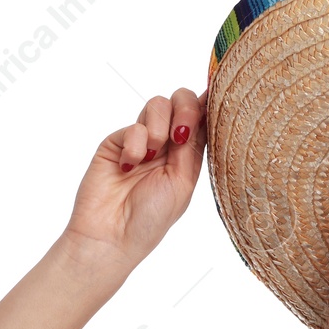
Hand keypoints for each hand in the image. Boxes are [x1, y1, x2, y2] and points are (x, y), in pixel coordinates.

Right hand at [63, 86, 208, 273]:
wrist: (111, 235)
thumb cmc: (151, 218)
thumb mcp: (182, 182)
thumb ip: (193, 145)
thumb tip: (209, 109)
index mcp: (188, 156)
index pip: (202, 118)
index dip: (209, 103)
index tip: (216, 94)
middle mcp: (167, 144)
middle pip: (181, 101)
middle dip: (184, 109)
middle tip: (179, 135)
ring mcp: (141, 141)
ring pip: (157, 105)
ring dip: (158, 127)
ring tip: (151, 156)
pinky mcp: (116, 142)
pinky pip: (133, 125)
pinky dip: (135, 144)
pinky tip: (128, 166)